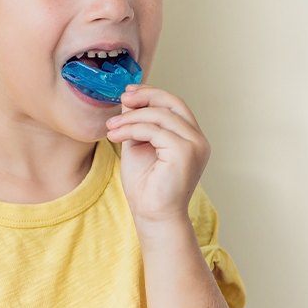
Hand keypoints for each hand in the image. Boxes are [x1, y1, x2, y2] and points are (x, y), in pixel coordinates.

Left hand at [105, 84, 210, 230]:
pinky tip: (114, 136)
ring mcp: (195, 145)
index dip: (151, 93)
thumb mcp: (137, 144)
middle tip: (122, 98)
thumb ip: (137, 122)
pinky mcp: (185, 152)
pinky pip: (154, 130)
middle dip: (145, 96)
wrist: (151, 215)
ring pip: (160, 115)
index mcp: (190, 137)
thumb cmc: (145, 185)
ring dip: (130, 117)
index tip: (128, 91)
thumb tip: (129, 98)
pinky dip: (131, 129)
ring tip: (110, 127)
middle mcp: (198, 139)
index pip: (173, 104)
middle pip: (172, 103)